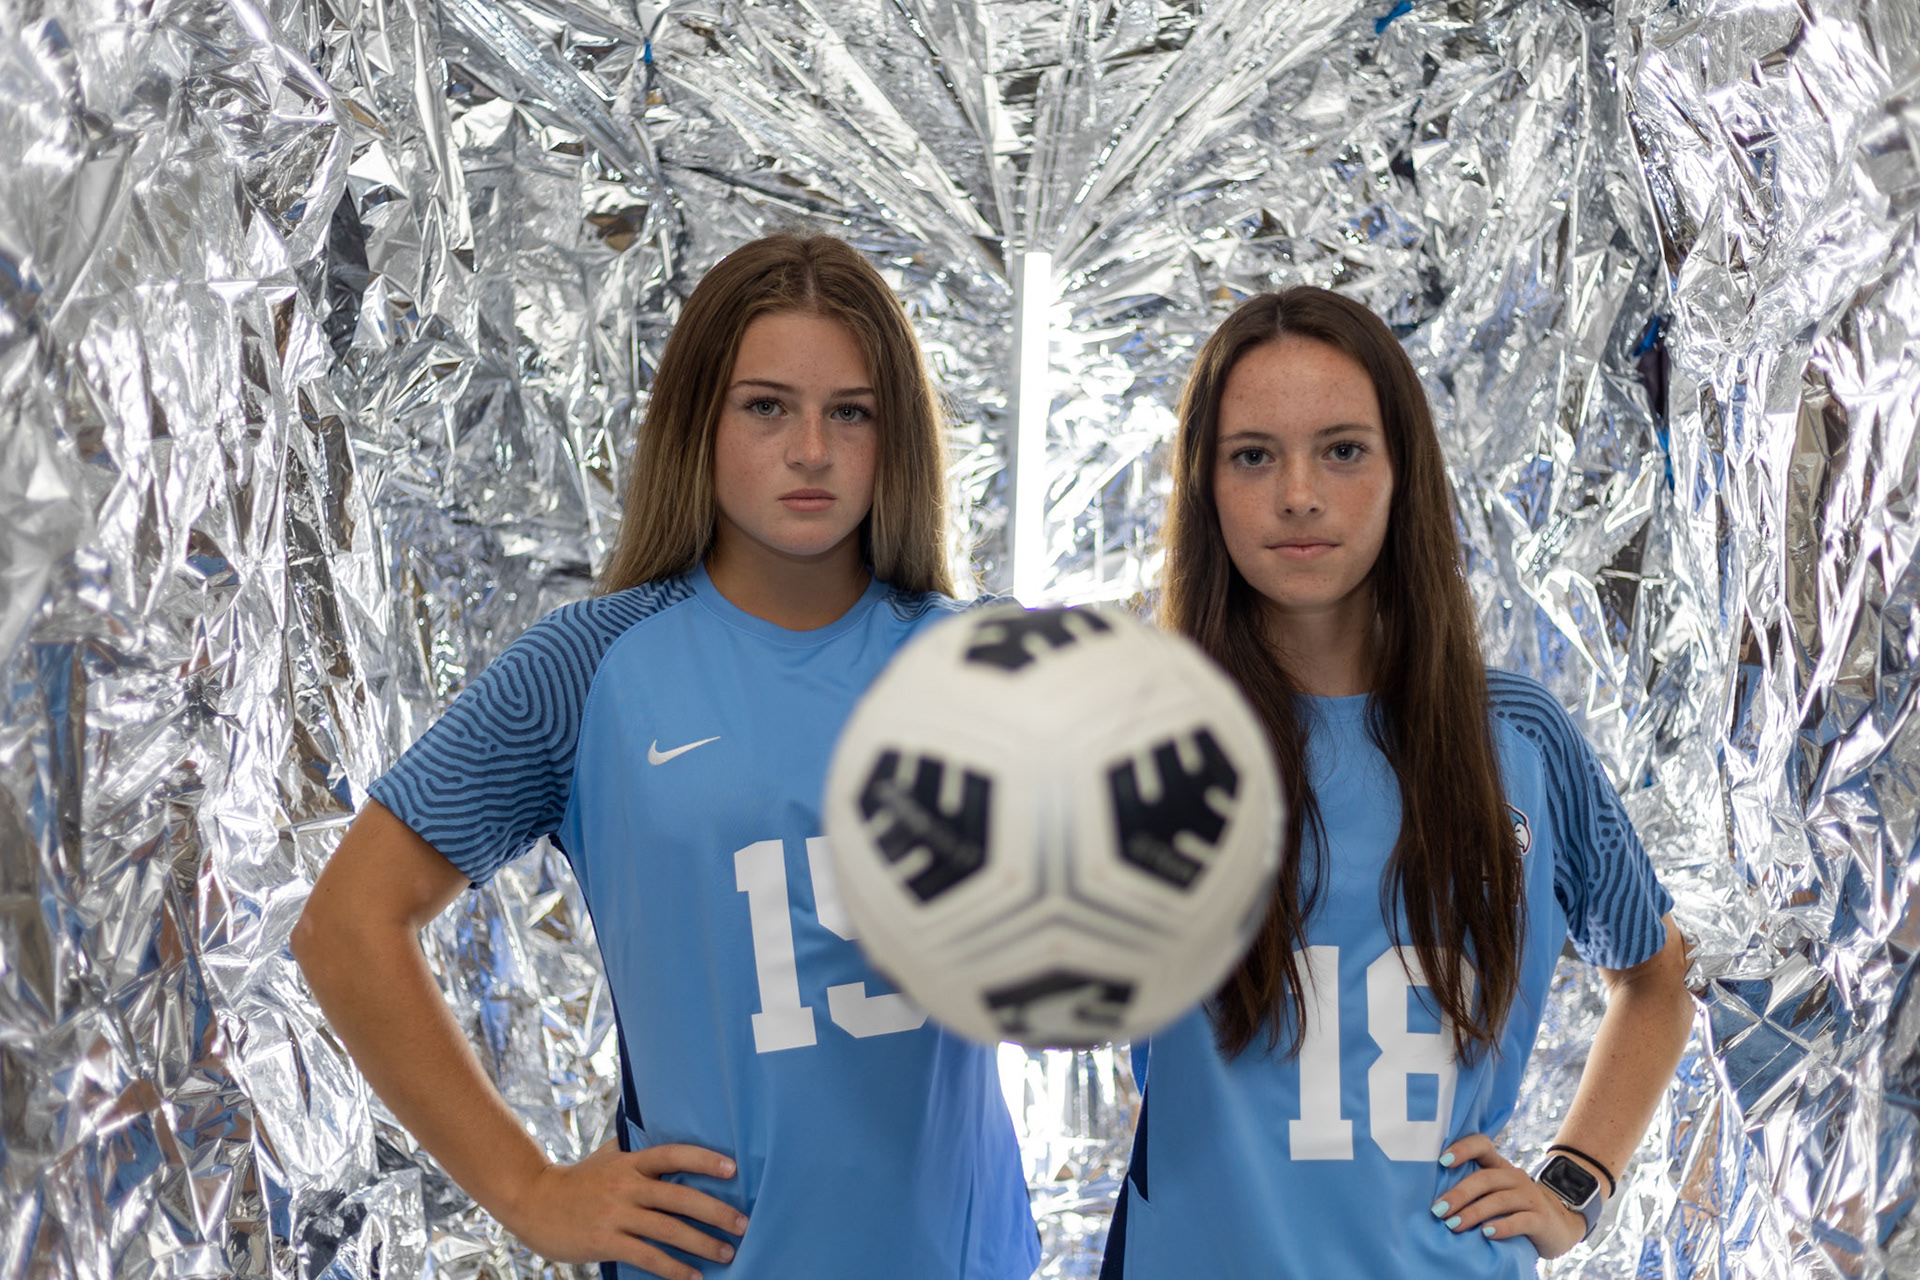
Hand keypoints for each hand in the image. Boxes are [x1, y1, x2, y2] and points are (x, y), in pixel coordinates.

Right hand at [499, 1140, 748, 1279]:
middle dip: (716, 1211)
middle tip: (743, 1223)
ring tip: (727, 1254)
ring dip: (702, 1244)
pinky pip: (647, 1256)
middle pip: (680, 1197)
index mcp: (630, 1162)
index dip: (704, 1159)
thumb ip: (632, 1149)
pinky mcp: (605, 1241)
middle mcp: (626, 1186)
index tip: (733, 1169)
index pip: (674, 1155)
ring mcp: (615, 1214)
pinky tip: (693, 1277)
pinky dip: (673, 1269)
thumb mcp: (605, 1157)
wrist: (532, 1202)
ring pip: (668, 1229)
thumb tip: (656, 1128)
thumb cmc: (576, 1180)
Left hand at [1430, 1134, 1587, 1259]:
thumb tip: (1434, 1199)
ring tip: (1453, 1225)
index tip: (1442, 1161)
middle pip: (1485, 1179)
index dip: (1463, 1149)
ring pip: (1499, 1200)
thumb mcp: (1495, 1194)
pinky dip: (1502, 1227)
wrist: (1558, 1225)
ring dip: (1474, 1213)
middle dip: (1459, 1194)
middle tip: (1438, 1210)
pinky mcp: (1541, 1219)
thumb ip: (1474, 1190)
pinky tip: (1487, 1233)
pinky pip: (1520, 1220)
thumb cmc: (1514, 1209)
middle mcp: (1515, 1177)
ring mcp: (1530, 1197)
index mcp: (1500, 1167)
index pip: (1482, 1145)